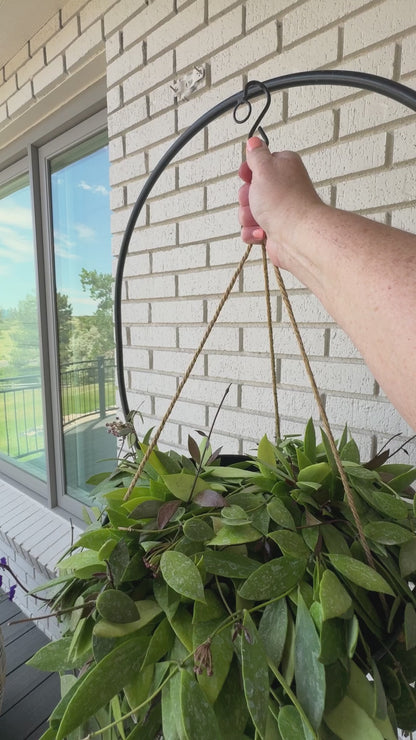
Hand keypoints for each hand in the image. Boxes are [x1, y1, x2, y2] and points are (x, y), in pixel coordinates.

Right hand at [238, 137, 321, 269]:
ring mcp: (276, 210)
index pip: (257, 164)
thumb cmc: (284, 202)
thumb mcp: (264, 168)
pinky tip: (262, 232)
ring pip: (247, 211)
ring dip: (248, 217)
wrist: (297, 236)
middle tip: (257, 200)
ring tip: (261, 219)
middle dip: (247, 198)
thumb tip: (254, 141)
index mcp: (282, 168)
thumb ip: (257, 154)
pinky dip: (253, 232)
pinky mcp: (272, 229)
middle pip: (249, 190)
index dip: (248, 172)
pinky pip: (251, 229)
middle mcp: (281, 188)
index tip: (247, 176)